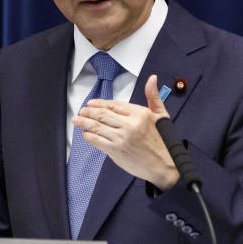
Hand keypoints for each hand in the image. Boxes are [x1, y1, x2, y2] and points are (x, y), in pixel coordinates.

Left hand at [71, 74, 179, 189]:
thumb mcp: (161, 115)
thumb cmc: (163, 141)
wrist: (165, 165)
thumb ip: (153, 96)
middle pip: (102, 114)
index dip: (100, 103)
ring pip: (97, 127)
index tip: (91, 103)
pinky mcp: (116, 151)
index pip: (114, 105)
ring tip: (77, 120)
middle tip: (81, 111)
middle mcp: (129, 125)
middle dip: (88, 112)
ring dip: (84, 123)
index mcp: (139, 114)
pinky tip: (85, 134)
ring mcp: (121, 138)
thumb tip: (152, 78)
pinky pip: (97, 141)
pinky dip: (89, 136)